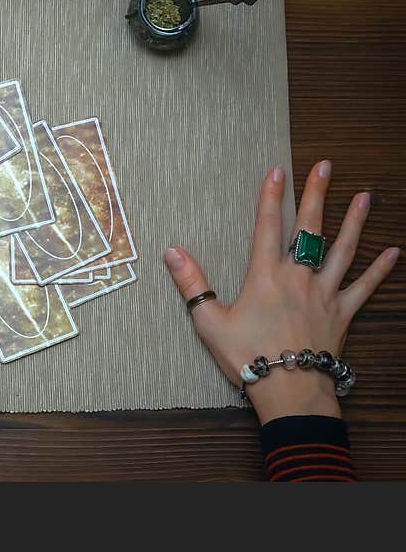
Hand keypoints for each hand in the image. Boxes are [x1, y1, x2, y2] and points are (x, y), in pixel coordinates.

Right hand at [164, 161, 398, 423]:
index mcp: (265, 276)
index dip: (271, 196)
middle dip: (316, 195)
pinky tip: (394, 253)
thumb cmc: (247, 356)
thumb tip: (172, 252)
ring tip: (363, 197)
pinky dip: (380, 270)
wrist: (288, 389)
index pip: (268, 226)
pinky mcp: (342, 314)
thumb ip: (192, 283)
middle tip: (325, 167)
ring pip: (343, 250)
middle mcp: (298, 277)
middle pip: (310, 229)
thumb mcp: (209, 321)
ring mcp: (324, 294)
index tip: (277, 170)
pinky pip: (364, 287)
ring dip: (353, 221)